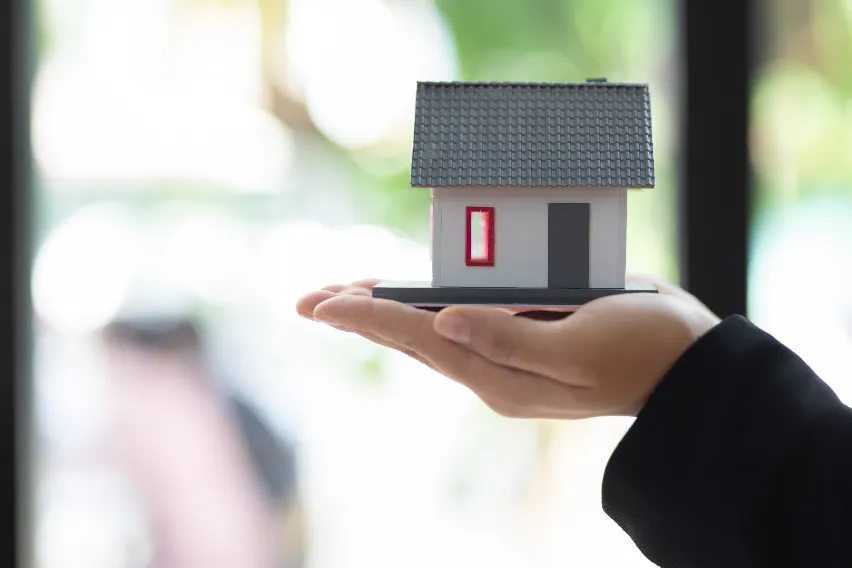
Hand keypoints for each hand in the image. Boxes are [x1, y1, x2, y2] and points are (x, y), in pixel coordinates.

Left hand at [296, 278, 719, 418]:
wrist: (685, 368)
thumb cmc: (641, 351)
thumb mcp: (579, 349)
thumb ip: (511, 340)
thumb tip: (444, 323)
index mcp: (499, 374)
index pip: (417, 339)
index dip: (366, 317)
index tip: (319, 303)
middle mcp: (493, 370)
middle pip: (411, 339)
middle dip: (361, 316)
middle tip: (311, 298)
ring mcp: (506, 358)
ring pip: (430, 332)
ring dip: (387, 311)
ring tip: (345, 297)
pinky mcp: (522, 342)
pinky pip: (460, 323)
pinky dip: (426, 308)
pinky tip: (411, 300)